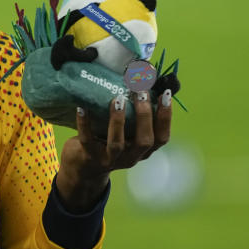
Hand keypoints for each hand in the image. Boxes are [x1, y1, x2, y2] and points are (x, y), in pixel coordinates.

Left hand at [56, 90, 172, 212]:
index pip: (162, 137)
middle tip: (141, 92)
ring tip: (117, 99)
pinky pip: (87, 140)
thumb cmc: (109, 141)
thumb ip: (135, 117)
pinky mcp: (89, 156)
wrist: (83, 167)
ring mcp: (109, 159)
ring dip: (118, 120)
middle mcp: (130, 157)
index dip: (166, 117)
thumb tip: (144, 82)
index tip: (166, 95)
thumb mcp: (127, 133)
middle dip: (144, 116)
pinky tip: (82, 107)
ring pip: (117, 144)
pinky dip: (84, 123)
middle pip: (144, 141)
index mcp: (143, 150)